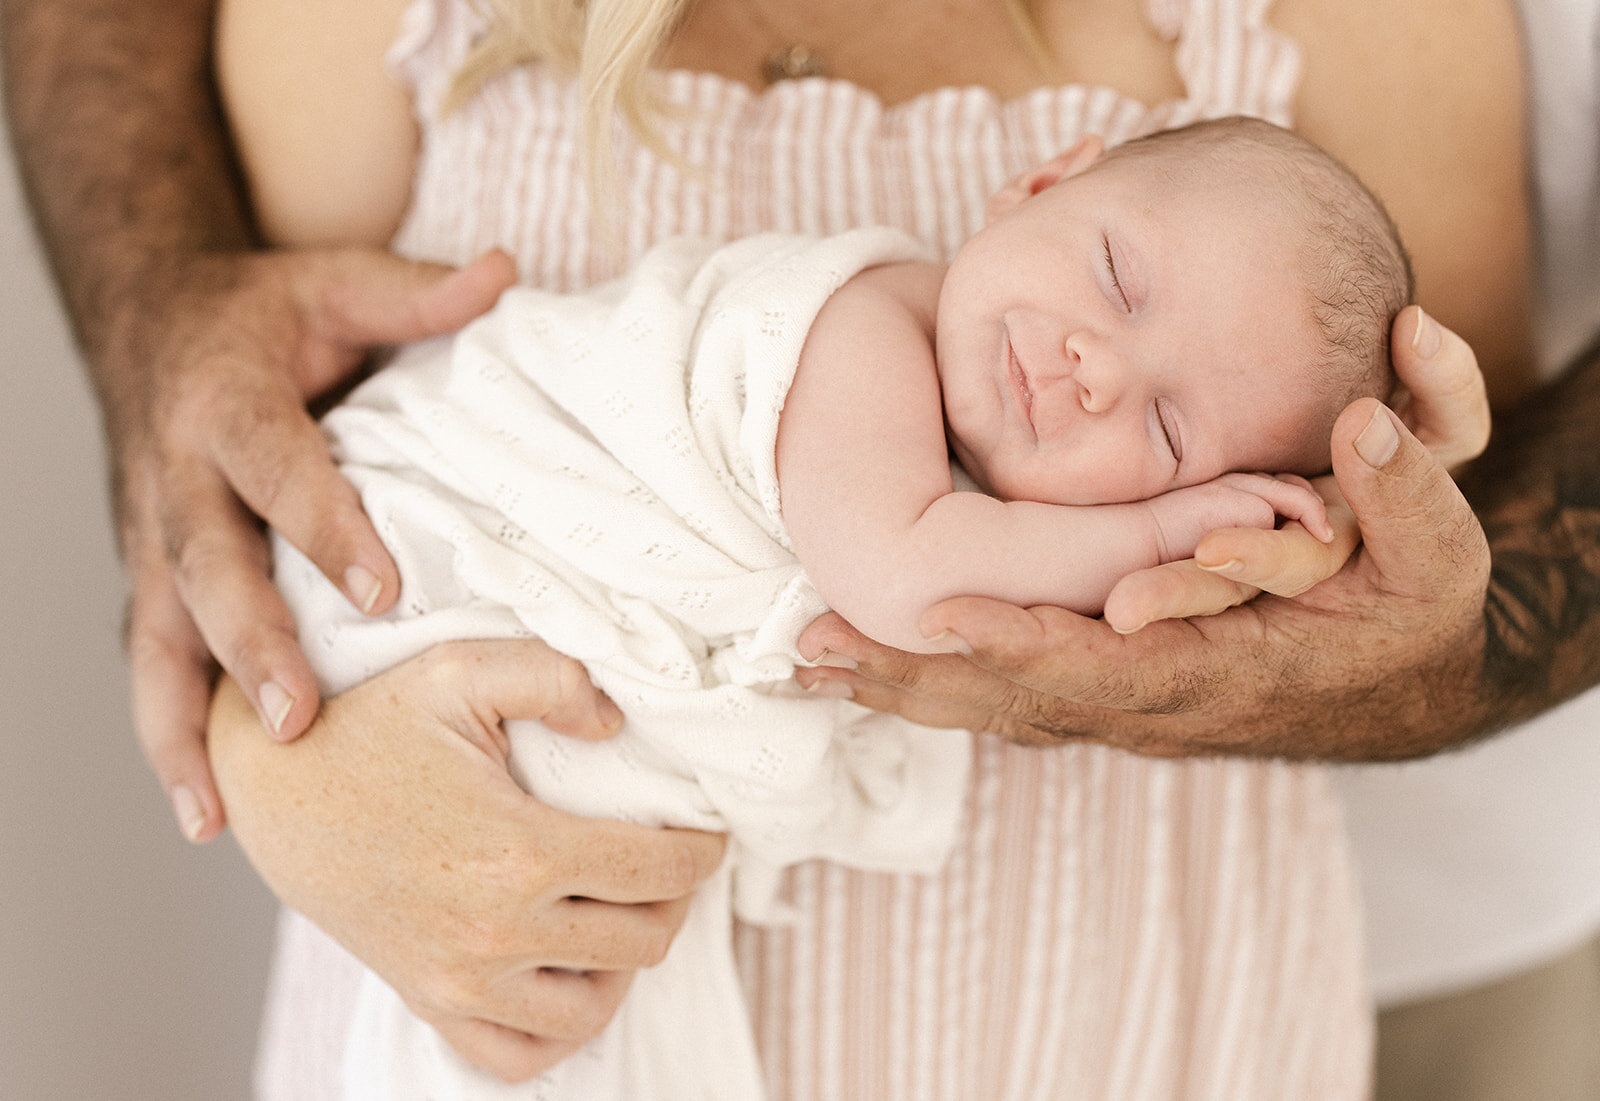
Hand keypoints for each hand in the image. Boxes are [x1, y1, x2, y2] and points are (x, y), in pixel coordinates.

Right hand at [108, 246, 516, 841]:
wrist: (150, 318)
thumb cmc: (262, 315)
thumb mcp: (335, 284)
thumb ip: (417, 291)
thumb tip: (510, 270)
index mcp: (228, 403)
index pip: (276, 469)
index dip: (322, 527)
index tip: (382, 591)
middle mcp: (177, 479)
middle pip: (205, 570)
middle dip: (249, 646)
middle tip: (298, 719)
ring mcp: (153, 539)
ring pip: (157, 636)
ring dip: (186, 723)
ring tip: (224, 806)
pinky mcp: (150, 579)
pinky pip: (150, 664)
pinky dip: (168, 739)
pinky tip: (204, 813)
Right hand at [209, 639, 727, 1081]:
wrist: (272, 788)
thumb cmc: (371, 724)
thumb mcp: (460, 671)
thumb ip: (553, 679)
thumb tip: (618, 723)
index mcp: (521, 849)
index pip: (662, 871)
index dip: (704, 850)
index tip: (707, 831)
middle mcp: (497, 929)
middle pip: (644, 941)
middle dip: (674, 898)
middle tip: (667, 861)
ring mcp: (461, 978)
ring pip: (593, 1007)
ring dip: (625, 962)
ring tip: (621, 911)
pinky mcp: (430, 1001)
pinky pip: (517, 1057)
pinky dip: (558, 1030)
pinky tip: (569, 975)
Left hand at [795, 308, 1492, 759]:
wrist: (1388, 679)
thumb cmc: (1409, 612)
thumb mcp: (1435, 556)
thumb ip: (1407, 497)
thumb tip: (1366, 426)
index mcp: (1215, 674)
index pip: (1105, 666)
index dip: (1026, 643)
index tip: (943, 613)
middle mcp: (1147, 706)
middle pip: (1013, 702)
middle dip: (914, 681)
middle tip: (813, 652)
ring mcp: (1112, 707)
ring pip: (990, 706)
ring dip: (899, 688)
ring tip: (802, 661)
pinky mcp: (1094, 691)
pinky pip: (997, 694)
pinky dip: (926, 683)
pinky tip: (858, 665)